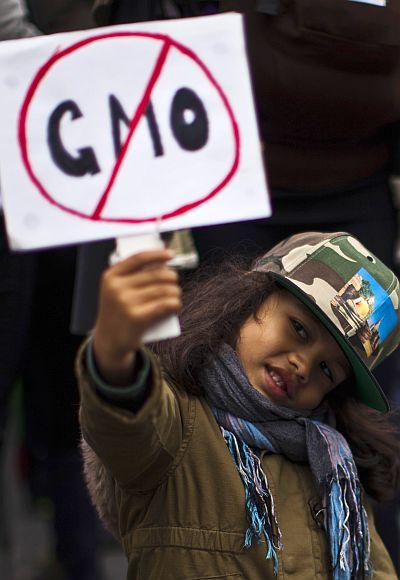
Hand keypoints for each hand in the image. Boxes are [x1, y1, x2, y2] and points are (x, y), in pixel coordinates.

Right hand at [92, 249, 181, 384]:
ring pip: (164, 290)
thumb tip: (163, 261)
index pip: (138, 258)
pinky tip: (176, 305)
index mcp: (111, 276)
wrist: (109, 341)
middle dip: (171, 278)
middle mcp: (116, 287)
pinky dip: (175, 304)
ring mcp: (126, 303)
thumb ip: (132, 276)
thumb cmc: (119, 312)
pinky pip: (165, 304)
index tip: (171, 254)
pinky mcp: (137, 318)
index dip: (157, 254)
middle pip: (156, 275)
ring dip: (175, 292)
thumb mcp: (115, 290)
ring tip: (175, 296)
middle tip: (174, 284)